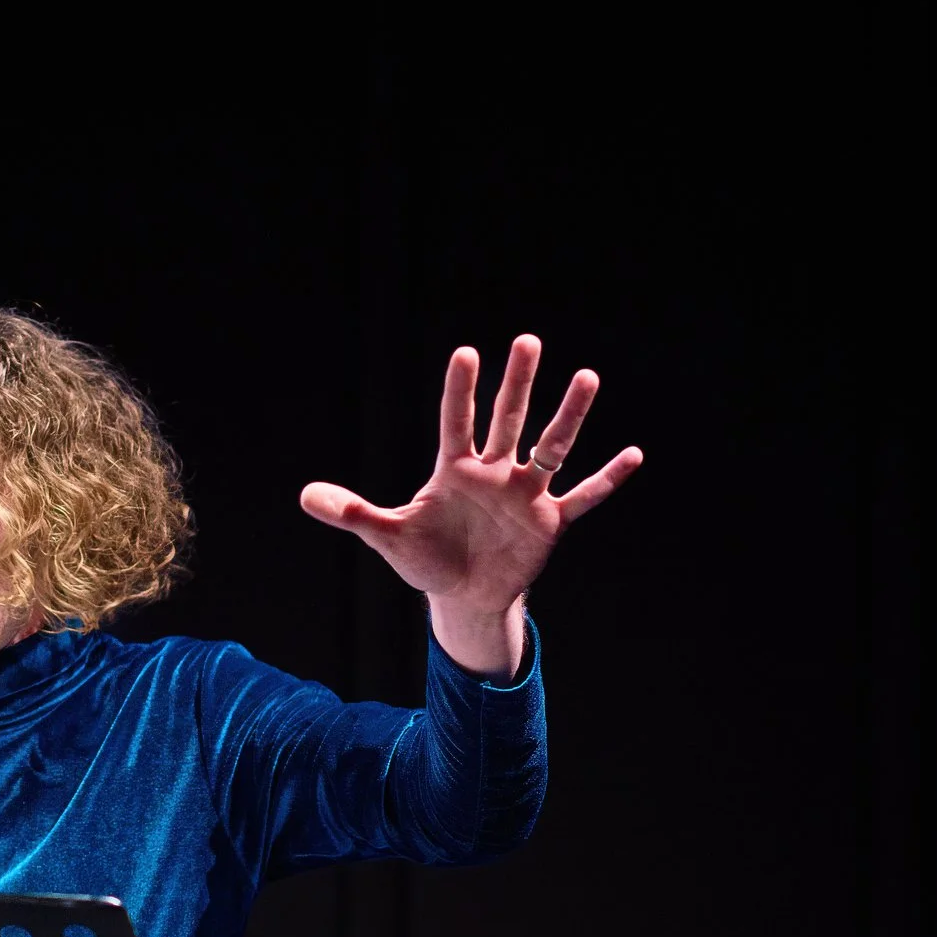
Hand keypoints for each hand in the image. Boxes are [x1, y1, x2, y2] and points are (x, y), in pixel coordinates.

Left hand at [300, 335, 640, 674]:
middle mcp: (494, 472)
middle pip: (508, 419)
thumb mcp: (388, 536)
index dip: (462, 390)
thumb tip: (303, 496)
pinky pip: (582, 497)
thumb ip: (352, 513)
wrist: (464, 596)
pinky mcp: (548, 521)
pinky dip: (606, 479)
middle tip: (527, 340)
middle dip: (517, 383)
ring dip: (568, 416)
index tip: (466, 353)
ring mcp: (525, 494)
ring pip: (551, 447)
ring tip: (587, 377)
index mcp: (455, 469)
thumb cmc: (427, 559)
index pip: (457, 421)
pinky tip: (633, 454)